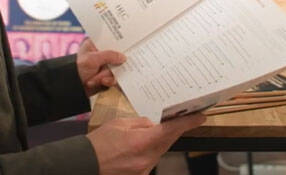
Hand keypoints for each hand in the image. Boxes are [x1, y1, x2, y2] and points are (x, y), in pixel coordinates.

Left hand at [76, 38, 124, 96]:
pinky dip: (109, 81)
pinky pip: (115, 78)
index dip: (120, 43)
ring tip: (98, 79)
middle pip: (117, 56)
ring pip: (117, 69)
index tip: (128, 45)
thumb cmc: (77, 69)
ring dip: (107, 75)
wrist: (72, 87)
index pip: (111, 40)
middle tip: (109, 67)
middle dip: (113, 65)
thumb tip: (123, 57)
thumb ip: (109, 56)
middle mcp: (102, 54)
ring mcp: (105, 66)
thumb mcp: (92, 59)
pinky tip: (102, 82)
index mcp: (96, 45)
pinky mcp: (107, 76)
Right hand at [88, 114, 205, 174]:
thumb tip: (154, 125)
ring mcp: (143, 169)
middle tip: (183, 119)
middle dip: (175, 130)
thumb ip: (142, 123)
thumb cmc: (99, 142)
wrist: (85, 163)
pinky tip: (143, 145)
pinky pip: (151, 159)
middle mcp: (146, 158)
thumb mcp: (121, 124)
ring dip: (162, 140)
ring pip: (160, 151)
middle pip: (168, 142)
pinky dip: (151, 150)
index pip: (171, 130)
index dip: (188, 123)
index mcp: (142, 142)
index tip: (200, 117)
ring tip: (159, 130)